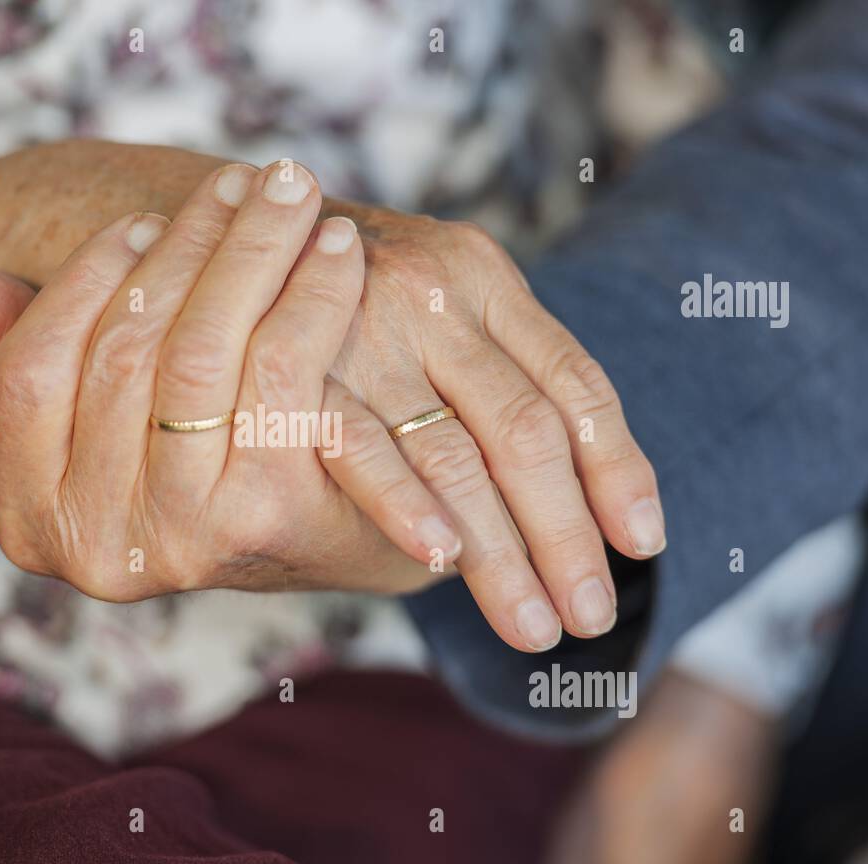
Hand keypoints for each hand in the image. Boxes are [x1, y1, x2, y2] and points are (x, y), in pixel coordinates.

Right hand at [0, 162, 458, 598]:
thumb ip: (11, 349)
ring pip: (198, 353)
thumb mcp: (109, 419)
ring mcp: (177, 540)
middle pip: (123, 354)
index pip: (26, 374)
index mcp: (30, 520)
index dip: (84, 282)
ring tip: (289, 192)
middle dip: (188, 247)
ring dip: (250, 252)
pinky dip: (312, 293)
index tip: (146, 220)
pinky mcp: (264, 519)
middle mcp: (91, 547)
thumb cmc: (216, 468)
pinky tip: (338, 247)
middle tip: (245, 177)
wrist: (348, 542)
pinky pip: (280, 373)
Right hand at [318, 202, 664, 648]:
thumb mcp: (425, 304)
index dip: (618, 468)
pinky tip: (441, 564)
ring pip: (457, 456)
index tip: (643, 544)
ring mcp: (364, 328)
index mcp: (482, 279)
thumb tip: (568, 498)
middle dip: (567, 534)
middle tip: (592, 617)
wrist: (224, 230)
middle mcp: (435, 295)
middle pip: (528, 431)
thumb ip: (485, 374)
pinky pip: (363, 449)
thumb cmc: (337, 293)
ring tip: (535, 629)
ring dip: (502, 553)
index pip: (576, 386)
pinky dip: (406, 506)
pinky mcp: (297, 363)